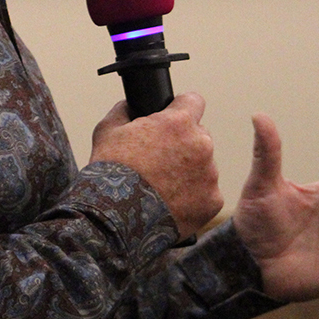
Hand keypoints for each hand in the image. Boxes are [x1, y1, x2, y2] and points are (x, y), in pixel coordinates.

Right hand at [90, 92, 220, 238]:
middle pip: (199, 135)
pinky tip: (169, 203)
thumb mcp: (107, 130)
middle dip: (183, 143)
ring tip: (161, 186)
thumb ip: (123, 111)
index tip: (172, 117)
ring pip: (203, 166)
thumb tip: (129, 106)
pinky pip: (205, 193)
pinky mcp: (211, 202)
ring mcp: (209, 175)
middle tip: (159, 160)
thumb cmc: (110, 171)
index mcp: (178, 123)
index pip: (193, 101)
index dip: (180, 108)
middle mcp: (201, 145)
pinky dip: (191, 197)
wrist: (115, 217)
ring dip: (188, 171)